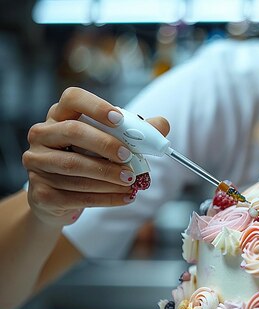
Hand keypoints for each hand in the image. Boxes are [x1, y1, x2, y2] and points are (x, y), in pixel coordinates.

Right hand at [22, 87, 169, 226]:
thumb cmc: (88, 162)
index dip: (96, 106)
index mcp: (61, 116)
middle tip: (129, 157)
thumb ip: (136, 133)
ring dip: (108, 175)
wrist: (59, 201)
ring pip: (74, 166)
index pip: (73, 98)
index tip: (119, 119)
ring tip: (131, 181)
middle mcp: (42, 135)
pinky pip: (75, 195)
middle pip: (73, 131)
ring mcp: (36, 163)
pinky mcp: (40, 192)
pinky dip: (105, 198)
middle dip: (106, 144)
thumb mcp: (110, 144)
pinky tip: (125, 197)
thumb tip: (162, 125)